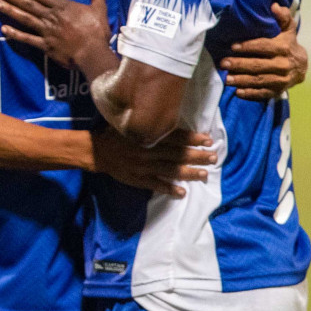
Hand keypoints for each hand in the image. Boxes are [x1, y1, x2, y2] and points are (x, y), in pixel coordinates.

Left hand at [0, 0, 110, 72]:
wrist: (93, 54)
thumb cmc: (97, 32)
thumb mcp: (99, 9)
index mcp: (62, 7)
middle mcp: (51, 17)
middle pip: (28, 4)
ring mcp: (47, 32)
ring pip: (25, 19)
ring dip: (10, 11)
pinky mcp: (45, 46)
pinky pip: (28, 39)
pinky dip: (15, 34)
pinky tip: (4, 29)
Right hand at [90, 128, 215, 197]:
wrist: (96, 151)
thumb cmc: (115, 135)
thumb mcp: (129, 123)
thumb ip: (147, 123)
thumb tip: (167, 117)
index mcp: (147, 136)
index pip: (174, 137)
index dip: (191, 139)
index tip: (207, 140)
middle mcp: (147, 151)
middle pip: (176, 154)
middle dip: (196, 156)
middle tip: (214, 157)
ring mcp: (143, 167)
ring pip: (170, 170)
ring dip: (189, 173)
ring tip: (205, 174)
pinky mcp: (138, 179)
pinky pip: (156, 185)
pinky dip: (169, 189)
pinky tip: (182, 192)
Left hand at [222, 3, 305, 100]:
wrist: (301, 66)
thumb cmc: (288, 44)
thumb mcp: (287, 29)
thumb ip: (282, 17)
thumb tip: (274, 5)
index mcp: (283, 48)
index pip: (263, 46)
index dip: (248, 47)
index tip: (232, 46)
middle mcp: (283, 65)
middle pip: (259, 65)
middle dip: (240, 64)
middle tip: (223, 63)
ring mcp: (281, 80)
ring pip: (259, 80)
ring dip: (242, 80)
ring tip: (226, 79)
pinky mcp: (278, 91)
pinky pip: (263, 93)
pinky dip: (250, 94)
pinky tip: (237, 92)